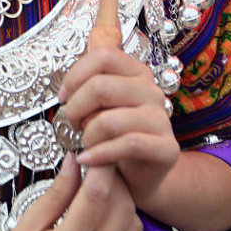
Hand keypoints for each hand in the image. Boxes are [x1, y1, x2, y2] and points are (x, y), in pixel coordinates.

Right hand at [0, 153, 141, 230]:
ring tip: (103, 198)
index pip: (98, 195)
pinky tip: (104, 227)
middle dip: (115, 184)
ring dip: (123, 206)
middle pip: (123, 209)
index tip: (99, 155)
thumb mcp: (28, 225)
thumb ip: (57, 193)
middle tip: (101, 172)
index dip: (102, 169)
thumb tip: (75, 161)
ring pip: (134, 229)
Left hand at [61, 47, 179, 211]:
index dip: (75, 75)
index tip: (63, 97)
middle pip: (101, 86)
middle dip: (76, 108)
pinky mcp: (167, 147)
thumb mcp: (101, 104)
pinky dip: (98, 154)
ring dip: (87, 136)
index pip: (103, 55)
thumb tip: (81, 55)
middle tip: (72, 124)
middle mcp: (151, 89)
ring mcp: (162, 118)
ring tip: (84, 144)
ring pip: (110, 119)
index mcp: (135, 72)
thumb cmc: (114, 136)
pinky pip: (126, 145)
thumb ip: (91, 80)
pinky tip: (86, 159)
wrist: (140, 174)